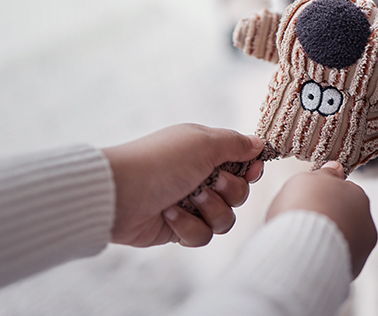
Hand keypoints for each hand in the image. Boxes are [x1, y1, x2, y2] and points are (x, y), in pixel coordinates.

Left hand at [102, 124, 263, 247]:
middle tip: (208, 181)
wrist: (119, 194)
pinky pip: (203, 235)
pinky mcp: (179, 228)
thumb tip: (258, 144)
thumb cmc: (160, 161)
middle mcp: (201, 177)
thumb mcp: (204, 142)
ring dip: (209, 209)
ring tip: (187, 199)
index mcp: (206, 152)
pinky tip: (169, 214)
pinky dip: (188, 226)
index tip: (251, 170)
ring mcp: (191, 204)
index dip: (251, 169)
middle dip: (228, 190)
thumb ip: (236, 143)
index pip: (243, 163)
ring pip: (225, 218)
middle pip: (239, 193)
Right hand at [266, 161, 376, 276]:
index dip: (321, 197)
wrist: (300, 249)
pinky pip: (337, 259)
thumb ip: (325, 174)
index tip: (306, 203)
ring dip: (329, 240)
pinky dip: (327, 259)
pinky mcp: (353, 269)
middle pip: (345, 216)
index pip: (342, 192)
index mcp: (357, 194)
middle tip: (305, 223)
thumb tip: (336, 168)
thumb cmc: (302, 209)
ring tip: (305, 243)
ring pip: (343, 239)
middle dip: (329, 219)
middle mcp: (365, 220)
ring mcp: (362, 247)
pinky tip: (310, 257)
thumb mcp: (308, 179)